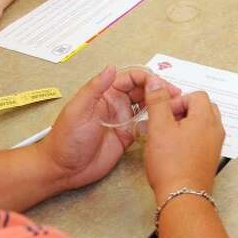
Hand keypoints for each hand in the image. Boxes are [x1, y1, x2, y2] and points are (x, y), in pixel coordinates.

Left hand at [38, 66, 184, 192]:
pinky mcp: (127, 136)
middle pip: (143, 90)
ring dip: (160, 103)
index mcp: (105, 94)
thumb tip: (112, 67)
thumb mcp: (78, 110)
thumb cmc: (65, 139)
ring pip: (146, 106)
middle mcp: (117, 104)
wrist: (62, 170)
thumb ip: (95, 88)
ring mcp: (123, 120)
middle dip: (159, 89)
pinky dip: (156, 121)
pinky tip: (166, 121)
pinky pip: (145, 125)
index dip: (147, 79)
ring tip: (175, 105)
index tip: (160, 85)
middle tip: (174, 94)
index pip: (131, 79)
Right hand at [144, 79, 224, 200]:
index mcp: (206, 118)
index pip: (196, 95)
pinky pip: (203, 139)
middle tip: (166, 124)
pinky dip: (190, 139)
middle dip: (183, 112)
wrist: (182, 196)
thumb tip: (156, 82)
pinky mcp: (210, 158)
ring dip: (186, 125)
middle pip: (202, 108)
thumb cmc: (171, 164)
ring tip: (168, 138)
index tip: (164, 115)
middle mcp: (216, 129)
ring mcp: (215, 145)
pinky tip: (175, 151)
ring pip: (203, 124)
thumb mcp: (159, 128)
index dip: (178, 101)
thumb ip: (158, 103)